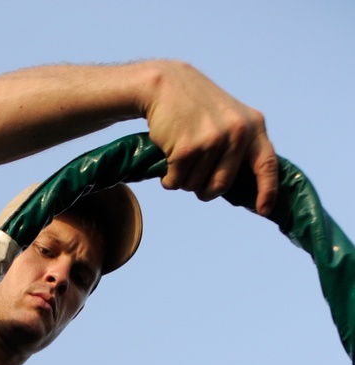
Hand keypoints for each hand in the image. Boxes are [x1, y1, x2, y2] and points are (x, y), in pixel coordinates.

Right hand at [142, 60, 277, 216]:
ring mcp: (213, 140)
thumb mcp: (230, 119)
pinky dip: (169, 178)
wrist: (167, 85)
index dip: (267, 190)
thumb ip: (242, 146)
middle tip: (195, 175)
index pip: (267, 164)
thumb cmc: (198, 108)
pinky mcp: (188, 148)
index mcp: (252, 126)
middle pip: (221, 186)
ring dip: (184, 179)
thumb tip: (248, 186)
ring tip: (181, 154)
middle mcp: (237, 132)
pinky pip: (177, 182)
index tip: (264, 210)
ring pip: (196, 186)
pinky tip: (168, 155)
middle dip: (205, 189)